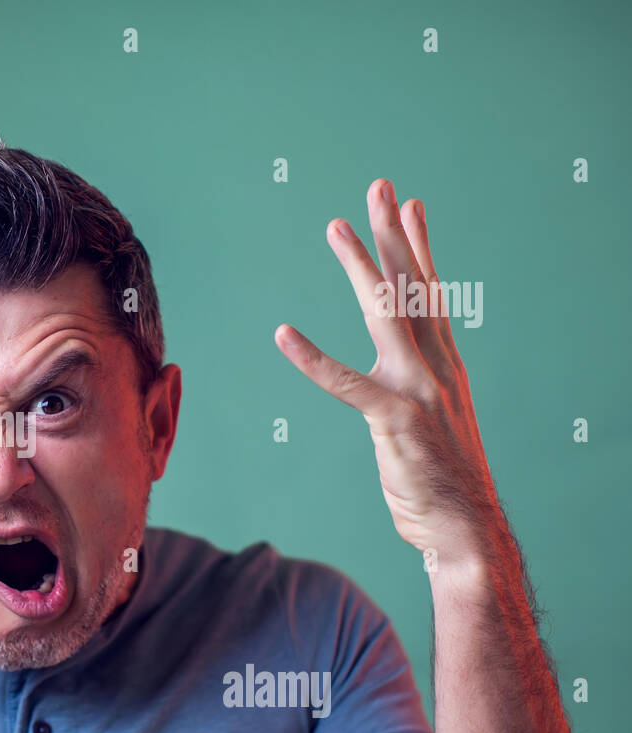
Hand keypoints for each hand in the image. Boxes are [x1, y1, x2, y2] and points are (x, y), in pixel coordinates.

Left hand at [274, 178, 501, 564]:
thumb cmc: (443, 484)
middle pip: (412, 286)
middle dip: (394, 234)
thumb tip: (399, 388)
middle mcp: (436, 367)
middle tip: (380, 187)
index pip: (430, 295)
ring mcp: (418, 389)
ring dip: (361, 266)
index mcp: (444, 367)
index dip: (418, 249)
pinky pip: (345, 382)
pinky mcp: (394, 419)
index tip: (411, 207)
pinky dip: (311, 358)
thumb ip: (415, 396)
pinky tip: (283, 334)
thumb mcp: (432, 427)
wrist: (466, 530)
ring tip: (337, 226)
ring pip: (386, 313)